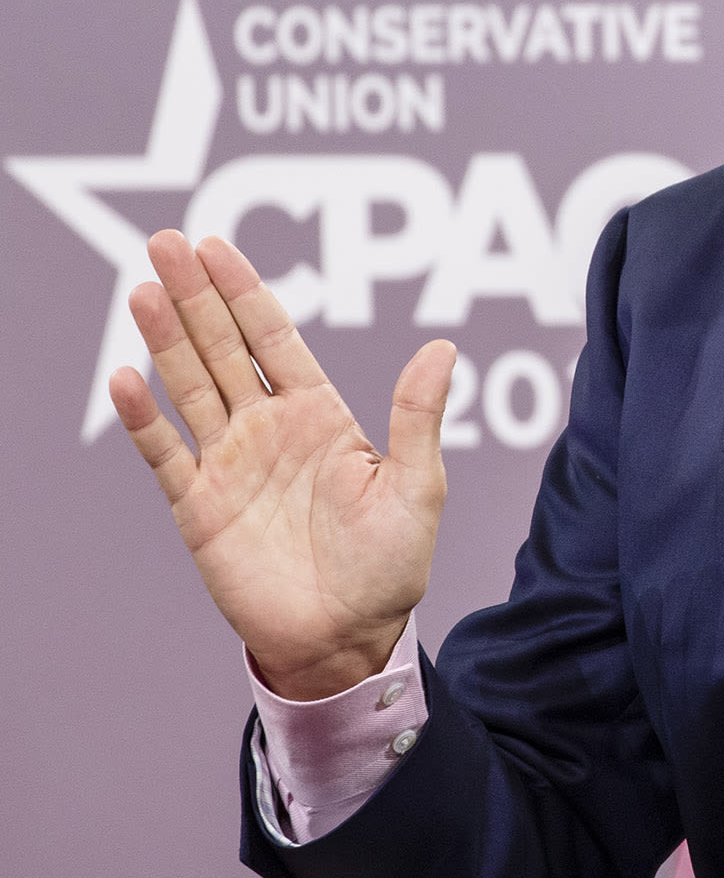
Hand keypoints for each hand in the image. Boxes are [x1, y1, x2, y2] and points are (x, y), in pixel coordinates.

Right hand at [108, 231, 454, 701]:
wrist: (348, 636)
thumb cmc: (390, 565)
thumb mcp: (418, 487)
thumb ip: (418, 417)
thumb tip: (443, 346)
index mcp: (320, 415)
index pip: (274, 338)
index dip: (244, 292)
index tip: (216, 246)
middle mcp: (268, 429)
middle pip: (222, 348)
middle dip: (195, 296)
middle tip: (164, 241)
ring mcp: (230, 464)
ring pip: (190, 386)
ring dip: (165, 340)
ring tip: (142, 290)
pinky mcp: (200, 507)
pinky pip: (166, 454)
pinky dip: (145, 419)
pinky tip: (126, 378)